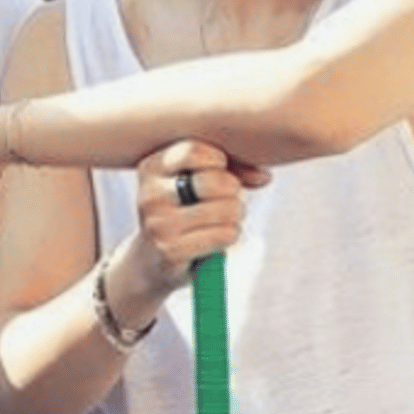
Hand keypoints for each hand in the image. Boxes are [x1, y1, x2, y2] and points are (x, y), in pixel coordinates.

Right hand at [120, 139, 269, 303]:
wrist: (149, 262)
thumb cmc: (180, 214)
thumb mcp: (193, 181)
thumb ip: (229, 168)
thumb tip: (264, 176)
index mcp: (151, 167)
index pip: (196, 151)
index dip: (220, 162)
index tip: (217, 173)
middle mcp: (150, 194)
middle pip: (217, 181)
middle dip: (233, 193)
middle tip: (223, 202)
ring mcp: (159, 224)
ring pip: (227, 209)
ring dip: (234, 218)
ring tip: (218, 222)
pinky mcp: (172, 251)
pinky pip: (225, 234)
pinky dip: (229, 236)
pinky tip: (214, 239)